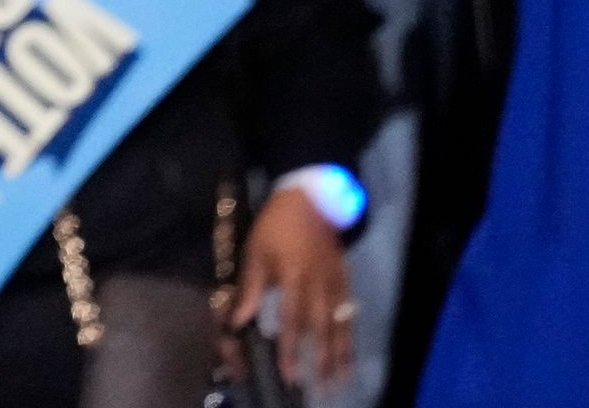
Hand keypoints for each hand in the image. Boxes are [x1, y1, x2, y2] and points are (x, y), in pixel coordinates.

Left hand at [232, 182, 357, 393]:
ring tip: (337, 382)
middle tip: (315, 388)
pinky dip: (349, 337)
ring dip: (338, 356)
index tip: (288, 373)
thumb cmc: (277, 226)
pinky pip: (349, 315)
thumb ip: (251, 288)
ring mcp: (336, 284)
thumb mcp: (256, 251)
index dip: (289, 349)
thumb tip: (239, 320)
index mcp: (294, 277)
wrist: (313, 200)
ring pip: (339, 327)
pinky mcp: (346, 282)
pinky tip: (348, 354)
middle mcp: (318, 285)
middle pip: (320, 330)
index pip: (291, 321)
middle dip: (318, 361)